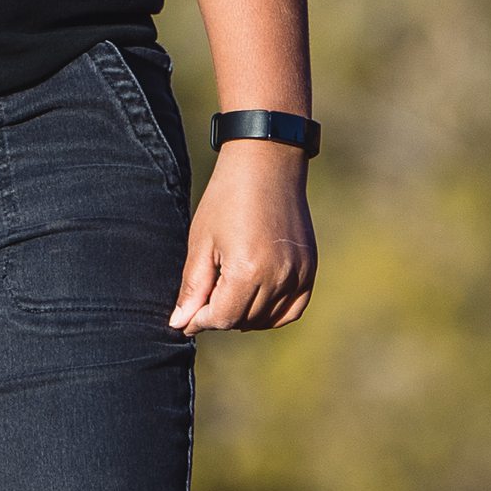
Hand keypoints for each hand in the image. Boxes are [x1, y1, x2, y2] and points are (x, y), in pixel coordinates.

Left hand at [170, 141, 314, 333]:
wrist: (266, 165)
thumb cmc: (226, 198)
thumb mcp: (201, 242)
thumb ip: (193, 288)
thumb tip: (180, 325)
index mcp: (246, 270)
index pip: (222, 318)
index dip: (200, 320)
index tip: (188, 313)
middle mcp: (277, 276)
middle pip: (243, 320)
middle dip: (219, 315)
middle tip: (205, 298)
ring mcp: (298, 273)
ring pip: (267, 319)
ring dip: (244, 315)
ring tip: (227, 294)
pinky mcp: (310, 268)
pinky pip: (293, 309)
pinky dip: (273, 314)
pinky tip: (254, 301)